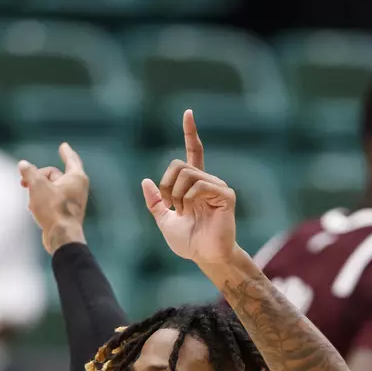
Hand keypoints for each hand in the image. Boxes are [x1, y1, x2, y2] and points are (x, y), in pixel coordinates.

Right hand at [18, 143, 89, 253]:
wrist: (61, 237)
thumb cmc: (53, 209)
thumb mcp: (37, 186)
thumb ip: (29, 173)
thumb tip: (23, 164)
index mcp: (76, 177)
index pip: (71, 159)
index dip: (65, 152)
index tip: (63, 145)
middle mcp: (77, 188)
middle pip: (54, 175)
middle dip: (38, 176)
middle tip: (23, 182)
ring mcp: (73, 201)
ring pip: (51, 188)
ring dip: (37, 190)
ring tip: (29, 199)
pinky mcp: (66, 213)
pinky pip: (52, 200)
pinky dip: (42, 200)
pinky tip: (32, 208)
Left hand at [140, 111, 239, 270]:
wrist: (206, 257)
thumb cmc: (189, 242)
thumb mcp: (164, 221)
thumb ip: (155, 202)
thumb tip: (146, 181)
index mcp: (194, 184)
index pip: (194, 152)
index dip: (191, 132)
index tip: (188, 113)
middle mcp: (207, 181)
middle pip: (178, 165)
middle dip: (166, 186)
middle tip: (170, 207)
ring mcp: (218, 187)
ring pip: (186, 174)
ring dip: (175, 195)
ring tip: (182, 212)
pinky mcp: (225, 195)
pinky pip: (199, 185)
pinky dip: (188, 198)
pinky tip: (190, 211)